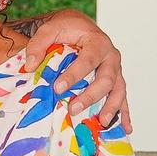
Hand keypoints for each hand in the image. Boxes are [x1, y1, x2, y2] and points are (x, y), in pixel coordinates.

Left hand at [21, 9, 129, 129]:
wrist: (81, 26)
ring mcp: (116, 70)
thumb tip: (30, 65)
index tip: (58, 88)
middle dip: (91, 96)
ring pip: (118, 90)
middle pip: (106, 78)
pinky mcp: (116, 81)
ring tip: (102, 123)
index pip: (88, 60)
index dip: (74, 75)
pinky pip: (123, 98)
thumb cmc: (66, 28)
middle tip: (73, 109)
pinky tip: (126, 129)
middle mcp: (111, 56)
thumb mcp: (50, 30)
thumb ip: (38, 44)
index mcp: (97, 42)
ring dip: (112, 108)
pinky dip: (125, 114)